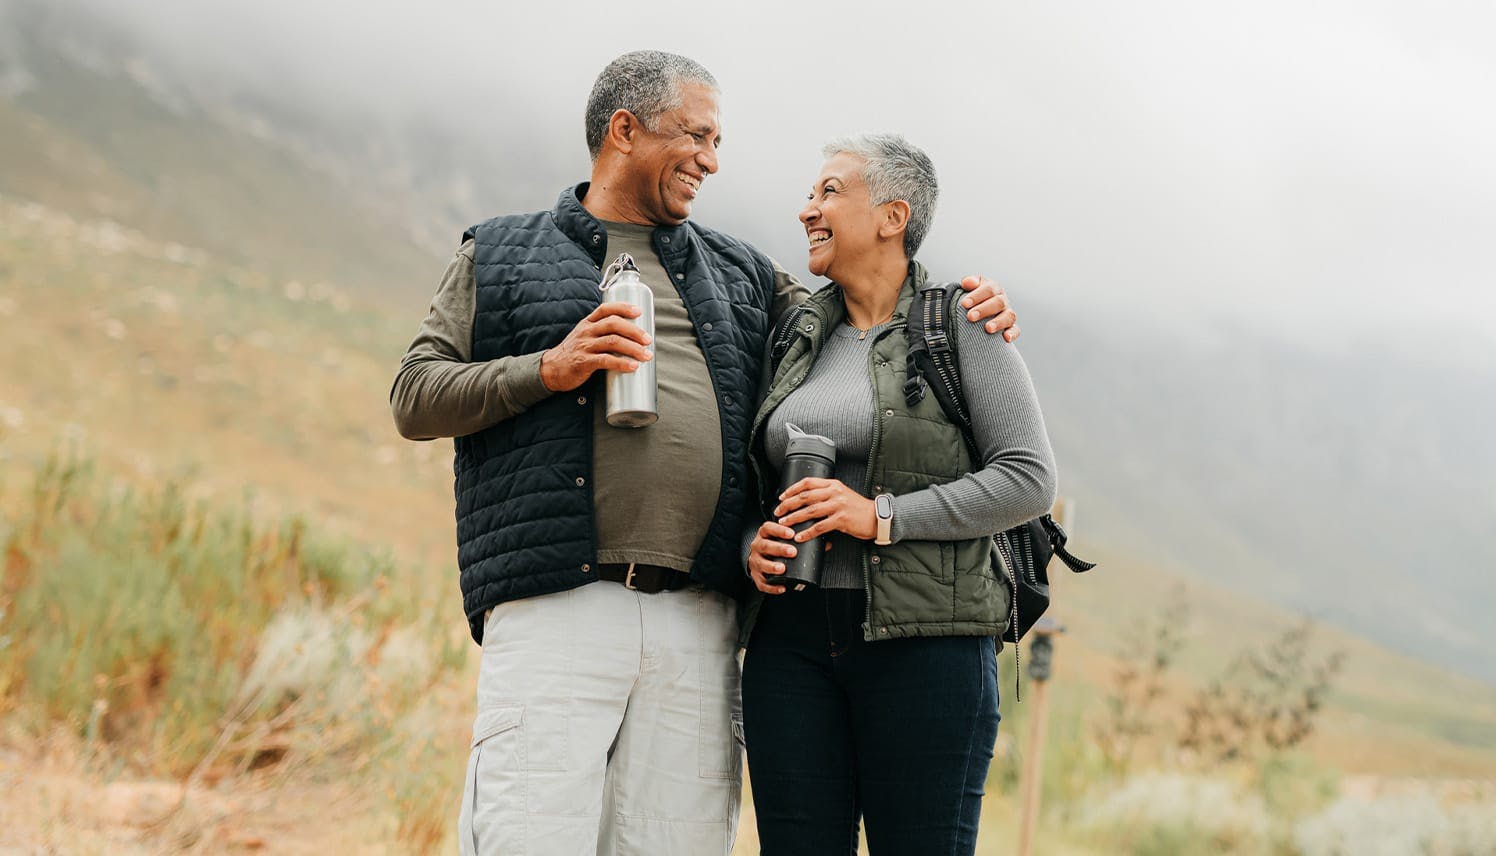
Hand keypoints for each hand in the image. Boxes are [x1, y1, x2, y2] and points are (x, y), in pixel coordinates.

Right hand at [539, 302, 653, 391]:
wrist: (551, 369)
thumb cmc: (573, 353)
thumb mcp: (584, 336)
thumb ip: (602, 333)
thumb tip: (630, 337)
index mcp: (588, 323)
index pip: (606, 309)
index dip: (623, 307)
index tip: (639, 311)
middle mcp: (586, 331)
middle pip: (613, 324)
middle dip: (634, 331)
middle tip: (648, 339)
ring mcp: (584, 346)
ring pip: (612, 342)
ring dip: (633, 348)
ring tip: (646, 355)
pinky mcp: (583, 362)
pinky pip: (605, 360)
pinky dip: (622, 363)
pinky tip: (632, 366)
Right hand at [748, 520, 797, 594]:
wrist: (758, 556)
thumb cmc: (773, 545)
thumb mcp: (779, 537)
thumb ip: (795, 536)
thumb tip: (820, 540)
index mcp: (763, 535)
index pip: (768, 528)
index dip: (779, 530)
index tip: (791, 534)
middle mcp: (757, 547)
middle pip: (765, 546)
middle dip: (779, 549)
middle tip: (792, 552)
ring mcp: (755, 561)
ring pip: (761, 564)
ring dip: (772, 567)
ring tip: (782, 569)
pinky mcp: (756, 576)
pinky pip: (762, 583)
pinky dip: (772, 586)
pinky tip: (782, 587)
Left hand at [774, 477, 876, 541]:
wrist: (876, 517)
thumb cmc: (857, 508)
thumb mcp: (841, 494)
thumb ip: (826, 494)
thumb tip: (805, 500)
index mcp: (832, 484)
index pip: (807, 482)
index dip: (791, 489)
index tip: (781, 497)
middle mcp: (834, 492)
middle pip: (805, 496)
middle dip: (788, 504)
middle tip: (778, 512)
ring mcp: (838, 505)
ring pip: (810, 511)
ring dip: (794, 518)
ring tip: (784, 524)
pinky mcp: (841, 519)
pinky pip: (820, 527)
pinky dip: (807, 532)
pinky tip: (800, 536)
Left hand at [957, 276, 1019, 341]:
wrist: (975, 312)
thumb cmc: (972, 300)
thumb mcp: (969, 288)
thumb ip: (969, 283)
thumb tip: (967, 282)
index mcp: (993, 288)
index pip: (989, 289)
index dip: (977, 295)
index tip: (964, 304)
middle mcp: (1002, 300)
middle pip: (998, 302)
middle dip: (984, 310)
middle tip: (970, 317)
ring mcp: (1007, 314)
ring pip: (1009, 316)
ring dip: (998, 322)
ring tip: (988, 328)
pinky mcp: (1011, 327)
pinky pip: (1016, 330)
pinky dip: (1012, 333)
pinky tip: (1006, 338)